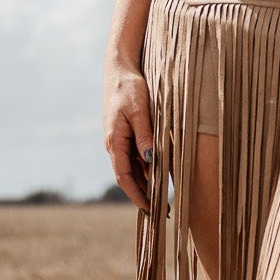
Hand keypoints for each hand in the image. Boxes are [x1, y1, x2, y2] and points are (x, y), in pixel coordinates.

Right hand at [104, 58, 154, 210]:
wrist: (120, 69)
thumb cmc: (129, 88)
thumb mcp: (140, 111)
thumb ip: (145, 136)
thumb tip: (151, 161)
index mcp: (115, 141)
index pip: (124, 177)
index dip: (136, 195)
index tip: (150, 210)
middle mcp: (115, 144)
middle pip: (128, 177)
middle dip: (143, 195)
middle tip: (164, 210)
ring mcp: (120, 140)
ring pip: (133, 168)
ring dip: (146, 183)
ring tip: (165, 198)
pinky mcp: (126, 134)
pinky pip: (136, 156)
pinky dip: (146, 168)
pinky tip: (159, 175)